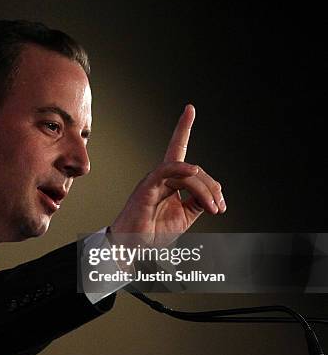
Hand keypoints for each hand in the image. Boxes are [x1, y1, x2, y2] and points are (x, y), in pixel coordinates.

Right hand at [110, 104, 224, 245]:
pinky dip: (182, 169)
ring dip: (205, 190)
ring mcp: (155, 180)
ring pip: (188, 173)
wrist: (135, 246)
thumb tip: (212, 195)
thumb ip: (198, 202)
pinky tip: (194, 172)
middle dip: (213, 188)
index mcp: (170, 181)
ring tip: (213, 208)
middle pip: (195, 170)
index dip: (183, 128)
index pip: (178, 150)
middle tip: (219, 208)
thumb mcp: (185, 217)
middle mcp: (162, 176)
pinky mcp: (148, 185)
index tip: (189, 109)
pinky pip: (167, 170)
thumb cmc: (153, 232)